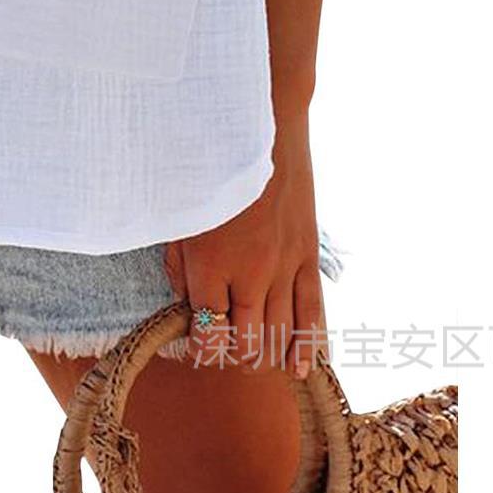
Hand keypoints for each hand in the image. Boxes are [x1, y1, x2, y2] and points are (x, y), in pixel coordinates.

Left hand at [162, 107, 328, 377]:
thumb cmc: (208, 163)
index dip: (203, 350)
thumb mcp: (179, 210)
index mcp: (211, 263)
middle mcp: (250, 273)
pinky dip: (310, 343)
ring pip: (282, 332)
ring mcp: (284, 265)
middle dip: (236, 357)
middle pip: (248, 339)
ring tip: (258, 362)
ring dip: (270, 355)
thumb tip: (187, 301)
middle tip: (227, 357)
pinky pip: (314, 310)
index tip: (199, 351)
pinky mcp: (307, 254)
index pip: (209, 331)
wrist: (261, 126)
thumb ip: (180, 261)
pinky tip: (302, 366)